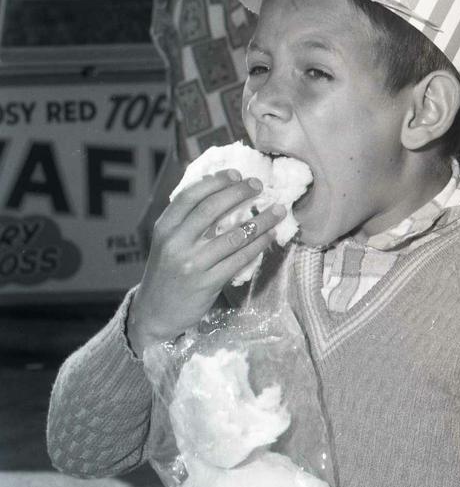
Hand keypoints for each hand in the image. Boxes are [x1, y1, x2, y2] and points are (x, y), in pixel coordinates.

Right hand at [127, 171, 284, 353]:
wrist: (154, 312)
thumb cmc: (167, 272)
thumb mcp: (168, 241)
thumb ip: (187, 220)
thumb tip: (221, 190)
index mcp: (165, 227)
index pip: (191, 196)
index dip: (216, 181)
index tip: (237, 174)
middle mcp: (176, 242)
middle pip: (212, 210)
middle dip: (239, 193)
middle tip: (259, 185)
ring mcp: (192, 263)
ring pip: (233, 235)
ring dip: (260, 220)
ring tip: (278, 211)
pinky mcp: (207, 283)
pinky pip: (239, 259)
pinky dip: (258, 245)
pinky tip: (270, 236)